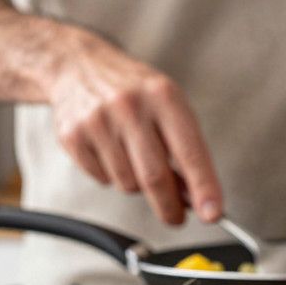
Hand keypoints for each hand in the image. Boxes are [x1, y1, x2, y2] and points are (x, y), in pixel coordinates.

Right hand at [47, 33, 222, 224]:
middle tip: (177, 217)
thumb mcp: (170, 106)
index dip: (203, 188)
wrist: (79, 67)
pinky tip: (112, 153)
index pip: (190, 152)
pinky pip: (102, 179)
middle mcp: (130, 107)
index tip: (213, 214)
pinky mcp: (72, 136)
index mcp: (164, 97)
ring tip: (137, 161)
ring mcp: (98, 121)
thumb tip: (197, 196)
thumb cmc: (136, 92)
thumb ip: (186, 149)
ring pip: (128, 183)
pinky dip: (113, 177)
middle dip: (170, 207)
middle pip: (155, 177)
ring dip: (139, 187)